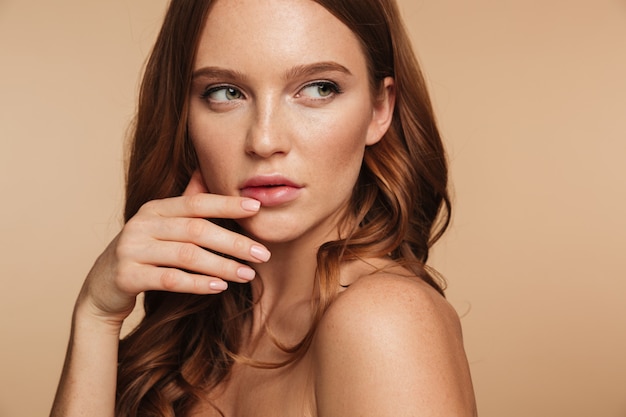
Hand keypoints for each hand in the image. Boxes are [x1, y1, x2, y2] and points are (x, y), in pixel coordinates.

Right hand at [76, 170, 269, 324]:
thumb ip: (186, 202)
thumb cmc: (144, 251)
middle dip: (234, 242)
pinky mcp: (126, 276)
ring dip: (222, 266)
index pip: (196, 202)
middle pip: (196, 230)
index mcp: (155, 208)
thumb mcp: (162, 224)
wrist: (102, 286)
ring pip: (186, 256)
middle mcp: (142, 224)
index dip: (227, 204)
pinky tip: (219, 287)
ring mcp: (131, 249)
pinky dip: (197, 283)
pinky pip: (169, 279)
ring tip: (248, 274)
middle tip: (262, 254)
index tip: (257, 209)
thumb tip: (207, 169)